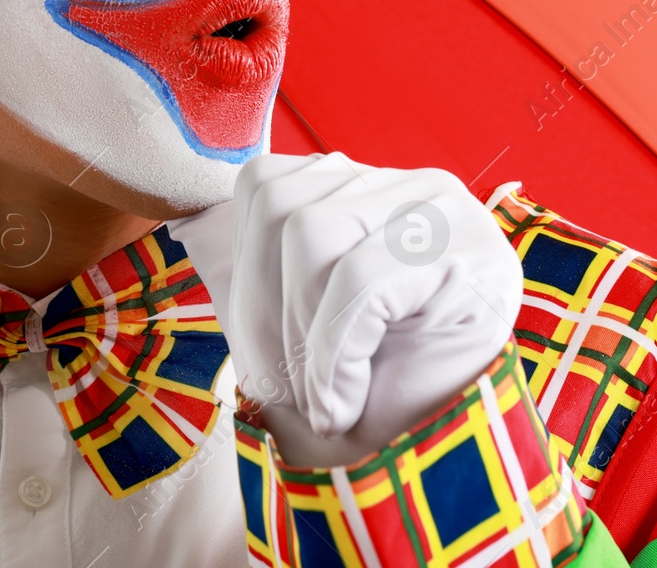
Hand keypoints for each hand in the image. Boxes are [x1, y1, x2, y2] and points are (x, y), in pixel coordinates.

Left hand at [223, 151, 523, 466]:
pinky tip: (345, 405)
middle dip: (265, 312)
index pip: (267, 186)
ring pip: (314, 234)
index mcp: (364, 192)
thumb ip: (254, 272)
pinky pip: (361, 282)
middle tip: (287, 391)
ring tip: (322, 399)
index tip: (263, 358)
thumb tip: (186, 221)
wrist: (444, 472)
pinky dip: (335, 356)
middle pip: (283, 208)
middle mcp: (408, 184)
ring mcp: (445, 209)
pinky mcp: (470, 251)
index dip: (245, 275)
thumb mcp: (294, 329)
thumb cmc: (371, 396)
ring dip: (302, 337)